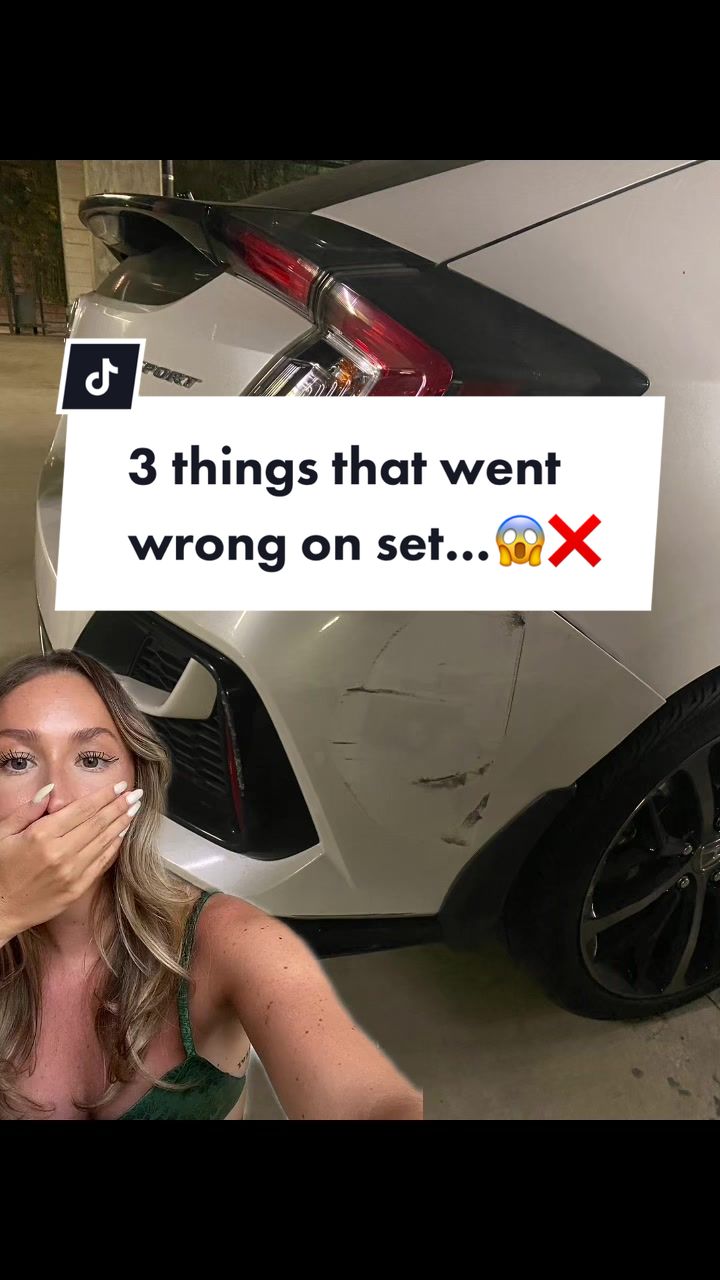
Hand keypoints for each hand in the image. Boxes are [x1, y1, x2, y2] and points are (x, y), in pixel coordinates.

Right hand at [0, 781, 141, 941]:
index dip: (104, 796)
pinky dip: (114, 847)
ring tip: (134, 809)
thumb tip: (51, 790)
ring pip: (104, 842)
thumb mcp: (3, 833)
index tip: (119, 786)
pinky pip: (101, 863)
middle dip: (120, 806)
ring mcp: (71, 873)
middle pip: (98, 823)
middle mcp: (60, 853)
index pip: (82, 809)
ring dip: (122, 823)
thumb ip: (29, 809)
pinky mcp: (76, 889)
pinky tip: (122, 835)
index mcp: (42, 835)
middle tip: (136, 794)